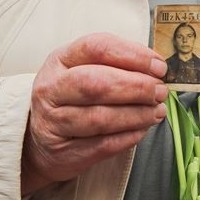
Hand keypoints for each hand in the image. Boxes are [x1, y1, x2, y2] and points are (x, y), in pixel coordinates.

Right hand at [21, 33, 167, 194]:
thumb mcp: (83, 69)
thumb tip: (156, 68)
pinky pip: (102, 145)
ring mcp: (52, 121)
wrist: (40, 139)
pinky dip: (127, 137)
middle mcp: (51, 88)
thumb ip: (116, 64)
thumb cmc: (72, 97)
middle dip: (136, 87)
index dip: (133, 55)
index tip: (159, 66)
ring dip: (136, 115)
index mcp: (59, 60)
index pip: (97, 48)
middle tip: (160, 91)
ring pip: (100, 117)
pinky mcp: (62, 151)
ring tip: (157, 112)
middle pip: (96, 83)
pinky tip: (142, 130)